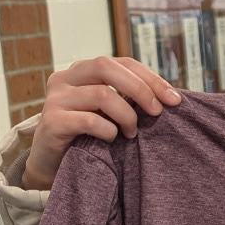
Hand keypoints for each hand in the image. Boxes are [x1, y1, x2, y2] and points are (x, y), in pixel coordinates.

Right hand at [24, 56, 181, 188]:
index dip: (150, 77)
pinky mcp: (51, 121)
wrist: (51, 163)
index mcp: (83, 70)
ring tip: (131, 132)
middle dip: (140, 89)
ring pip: (102, 95)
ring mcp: (55, 98)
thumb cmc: (87, 135)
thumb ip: (128, 98)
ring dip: (126, 115)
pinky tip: (111, 139)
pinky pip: (89, 120)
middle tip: (157, 112)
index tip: (174, 99)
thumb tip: (171, 97)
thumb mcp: (107, 111)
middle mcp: (65, 78)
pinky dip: (108, 131)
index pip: (122, 62)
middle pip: (107, 67)